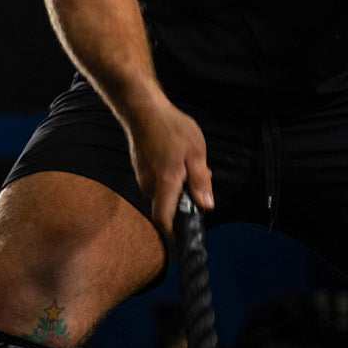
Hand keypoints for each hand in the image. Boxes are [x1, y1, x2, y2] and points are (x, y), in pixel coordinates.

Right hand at [122, 97, 213, 233]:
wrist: (144, 109)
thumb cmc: (171, 128)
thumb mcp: (196, 152)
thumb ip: (200, 181)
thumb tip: (206, 206)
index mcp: (165, 182)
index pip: (164, 219)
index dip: (174, 233)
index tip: (186, 237)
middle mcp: (149, 184)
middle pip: (170, 205)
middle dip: (187, 198)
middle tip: (201, 175)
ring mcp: (143, 177)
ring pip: (166, 191)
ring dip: (181, 184)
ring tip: (189, 160)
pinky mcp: (142, 170)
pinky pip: (159, 181)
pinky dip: (172, 175)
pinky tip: (178, 156)